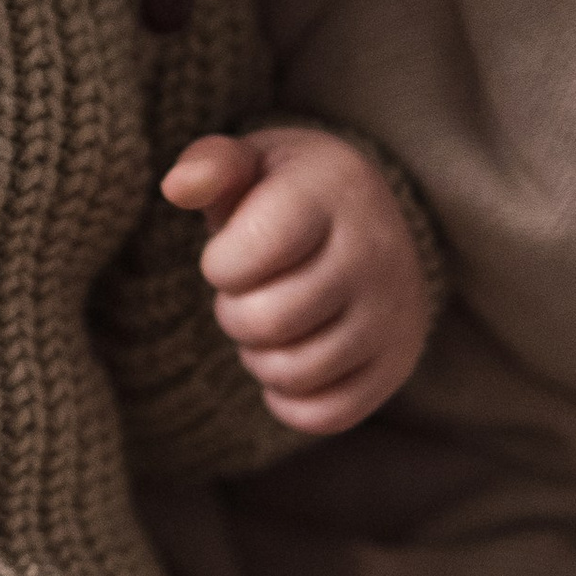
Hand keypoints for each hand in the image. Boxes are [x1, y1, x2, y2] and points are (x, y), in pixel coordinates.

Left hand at [161, 123, 432, 436]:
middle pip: (266, 322)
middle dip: (235, 313)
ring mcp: (393, 313)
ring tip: (270, 322)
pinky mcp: (398, 362)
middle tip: (248, 294)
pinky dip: (291, 399)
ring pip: (294, 374)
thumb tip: (178, 187)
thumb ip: (210, 164)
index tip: (233, 253)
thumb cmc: (288, 190)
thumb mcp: (252, 160)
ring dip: (260, 357)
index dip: (221, 265)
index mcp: (333, 191)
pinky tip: (291, 358)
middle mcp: (375, 252)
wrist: (370, 219)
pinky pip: (326, 415)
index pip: (247, 257)